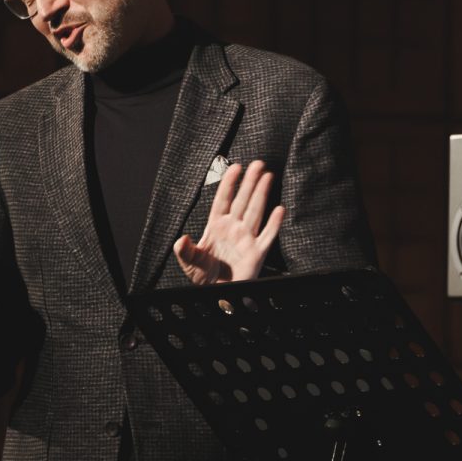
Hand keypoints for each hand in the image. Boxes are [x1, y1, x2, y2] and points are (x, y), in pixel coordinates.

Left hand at [174, 160, 283, 284]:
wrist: (218, 295)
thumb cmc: (205, 277)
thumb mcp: (190, 262)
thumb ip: (185, 250)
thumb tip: (182, 239)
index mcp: (216, 227)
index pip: (224, 200)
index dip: (229, 183)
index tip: (235, 167)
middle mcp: (233, 229)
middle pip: (242, 200)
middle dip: (250, 182)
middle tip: (258, 164)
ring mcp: (246, 239)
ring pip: (255, 211)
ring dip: (261, 194)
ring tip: (268, 177)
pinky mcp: (256, 253)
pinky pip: (267, 236)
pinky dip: (274, 224)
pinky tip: (279, 210)